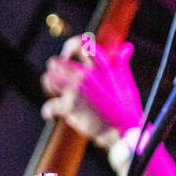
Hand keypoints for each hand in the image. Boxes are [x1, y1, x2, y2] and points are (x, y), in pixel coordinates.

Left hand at [40, 34, 142, 149]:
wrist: (124, 131)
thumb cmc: (127, 107)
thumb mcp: (126, 80)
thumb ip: (121, 62)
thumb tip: (127, 48)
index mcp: (100, 66)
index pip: (81, 44)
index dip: (70, 46)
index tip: (68, 54)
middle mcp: (86, 74)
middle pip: (57, 62)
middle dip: (55, 69)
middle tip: (58, 78)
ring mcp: (76, 90)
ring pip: (48, 79)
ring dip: (49, 85)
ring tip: (53, 92)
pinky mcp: (69, 107)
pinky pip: (49, 105)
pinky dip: (48, 111)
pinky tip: (49, 114)